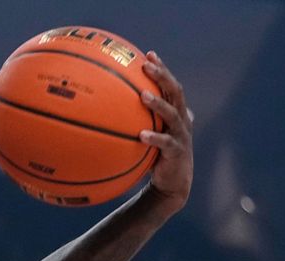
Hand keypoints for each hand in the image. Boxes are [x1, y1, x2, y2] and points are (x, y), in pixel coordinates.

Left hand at [139, 51, 192, 207]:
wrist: (172, 182)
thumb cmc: (155, 155)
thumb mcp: (145, 134)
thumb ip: (133, 121)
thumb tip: (102, 110)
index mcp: (176, 112)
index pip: (170, 85)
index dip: (162, 69)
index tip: (148, 54)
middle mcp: (182, 119)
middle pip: (176, 91)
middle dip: (162, 76)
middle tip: (147, 65)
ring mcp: (182, 134)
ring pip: (173, 113)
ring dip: (158, 104)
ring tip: (143, 96)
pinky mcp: (178, 152)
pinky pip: (166, 142)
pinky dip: (155, 137)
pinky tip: (141, 135)